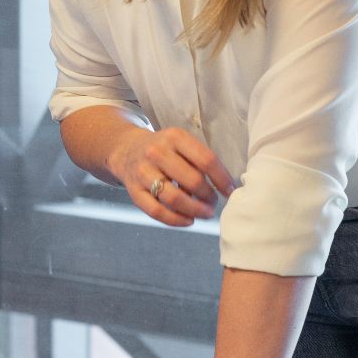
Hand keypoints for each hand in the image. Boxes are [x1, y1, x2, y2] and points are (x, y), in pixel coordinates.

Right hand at [107, 126, 236, 226]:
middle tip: (213, 203)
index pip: (206, 160)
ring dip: (195, 210)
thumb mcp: (181, 143)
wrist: (127, 149)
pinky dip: (176, 220)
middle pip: (192, 180)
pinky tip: (188, 220)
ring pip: (174, 198)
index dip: (222, 179)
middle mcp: (156, 152)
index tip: (231, 191)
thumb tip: (226, 187)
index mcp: (175, 137)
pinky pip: (156, 211)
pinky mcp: (133, 190)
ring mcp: (143, 172)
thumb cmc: (164, 149)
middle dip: (209, 197)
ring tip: (204, 213)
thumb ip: (200, 160)